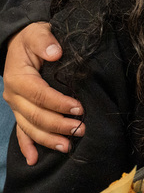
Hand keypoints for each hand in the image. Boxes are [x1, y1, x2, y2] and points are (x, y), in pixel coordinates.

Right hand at [3, 22, 82, 165]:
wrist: (20, 43)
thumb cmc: (32, 39)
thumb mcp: (37, 32)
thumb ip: (44, 40)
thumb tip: (55, 52)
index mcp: (18, 78)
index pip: (39, 95)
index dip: (59, 104)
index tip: (79, 109)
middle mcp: (13, 95)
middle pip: (35, 116)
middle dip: (58, 125)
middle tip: (80, 129)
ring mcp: (16, 106)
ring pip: (29, 127)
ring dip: (48, 139)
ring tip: (67, 146)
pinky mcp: (20, 111)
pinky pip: (21, 131)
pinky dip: (26, 146)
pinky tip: (33, 160)